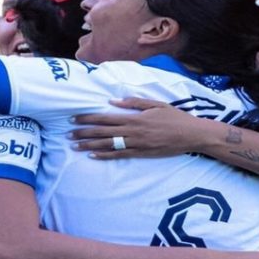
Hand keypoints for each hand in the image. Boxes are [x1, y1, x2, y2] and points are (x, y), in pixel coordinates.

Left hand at [70, 98, 218, 158]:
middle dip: (83, 132)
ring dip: (89, 145)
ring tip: (74, 145)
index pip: (105, 118)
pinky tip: (93, 156)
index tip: (74, 118)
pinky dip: (105, 156)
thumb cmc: (174, 117)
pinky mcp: (141, 154)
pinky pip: (119, 155)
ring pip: (107, 145)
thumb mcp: (155, 104)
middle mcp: (132, 131)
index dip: (88, 118)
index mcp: (134, 117)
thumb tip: (113, 101)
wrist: (191, 135)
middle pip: (102, 132)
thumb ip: (134, 102)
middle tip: (67, 133)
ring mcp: (136, 144)